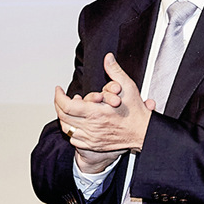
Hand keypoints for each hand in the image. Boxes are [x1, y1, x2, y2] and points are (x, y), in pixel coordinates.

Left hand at [55, 53, 151, 172]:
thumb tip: (108, 58)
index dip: (58, 96)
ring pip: (67, 129)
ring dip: (64, 118)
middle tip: (60, 97)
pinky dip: (71, 130)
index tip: (59, 89)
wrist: (144, 133)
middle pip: (63, 117)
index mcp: (95, 113)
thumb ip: (114, 70)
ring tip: (68, 108)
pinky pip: (74, 140)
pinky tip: (75, 123)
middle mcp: (91, 127)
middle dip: (58, 104)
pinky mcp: (94, 145)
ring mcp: (91, 138)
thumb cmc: (136, 112)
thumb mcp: (127, 87)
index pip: (66, 106)